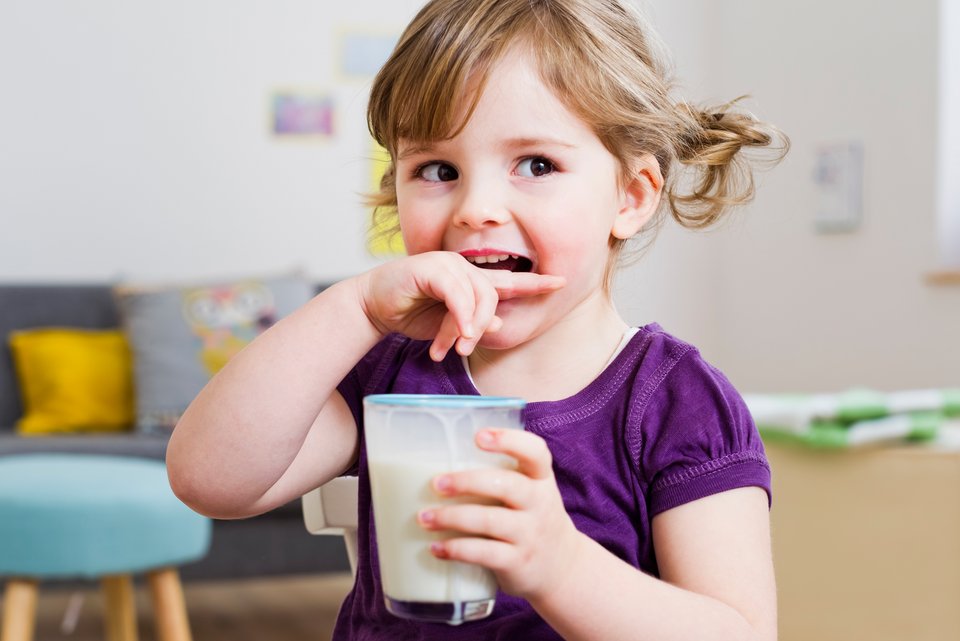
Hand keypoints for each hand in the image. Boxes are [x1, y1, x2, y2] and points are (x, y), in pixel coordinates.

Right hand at [356, 251, 564, 360]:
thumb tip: (496, 324)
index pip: (511, 280)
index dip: (536, 283)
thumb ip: (472, 324)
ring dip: (468, 325)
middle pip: (495, 293)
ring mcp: (448, 264)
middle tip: (464, 347)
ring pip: (477, 294)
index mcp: (473, 281)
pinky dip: (459, 314)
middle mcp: (464, 267)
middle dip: (484, 324)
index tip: (561, 283)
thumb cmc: (411, 313)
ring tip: (454, 345)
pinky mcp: (431, 267)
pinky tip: (456, 331)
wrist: (374, 306)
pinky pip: (457, 292)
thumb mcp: (449, 326)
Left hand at [416, 428, 587, 600]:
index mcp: (541, 479)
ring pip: (490, 521)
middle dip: (467, 482)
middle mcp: (540, 503)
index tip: (479, 436)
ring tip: (424, 517)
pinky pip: (485, 553)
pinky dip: (457, 549)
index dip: (510, 440)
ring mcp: (531, 534)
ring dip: (452, 517)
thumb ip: (502, 475)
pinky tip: (437, 547)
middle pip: (506, 485)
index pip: (535, 452)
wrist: (563, 567)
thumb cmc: (532, 518)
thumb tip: (439, 460)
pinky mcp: (519, 562)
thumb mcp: (532, 491)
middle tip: (436, 484)